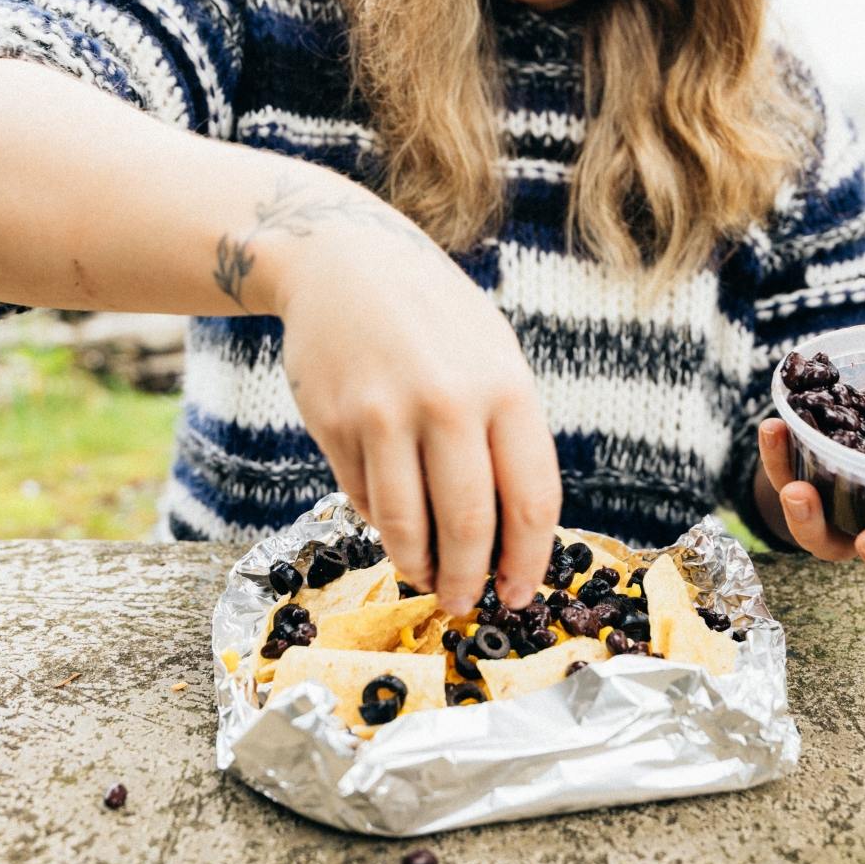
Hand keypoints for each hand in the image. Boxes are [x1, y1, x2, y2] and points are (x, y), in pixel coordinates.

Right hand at [276, 202, 561, 616]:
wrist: (342, 261)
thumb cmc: (434, 318)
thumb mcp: (492, 357)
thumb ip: (506, 437)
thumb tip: (510, 536)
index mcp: (505, 388)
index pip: (530, 499)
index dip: (527, 561)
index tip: (519, 594)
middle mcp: (448, 402)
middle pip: (468, 525)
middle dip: (468, 580)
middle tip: (465, 602)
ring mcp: (384, 414)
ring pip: (405, 525)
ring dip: (418, 565)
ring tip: (427, 577)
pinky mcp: (334, 423)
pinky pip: (361, 496)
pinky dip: (378, 518)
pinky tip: (389, 513)